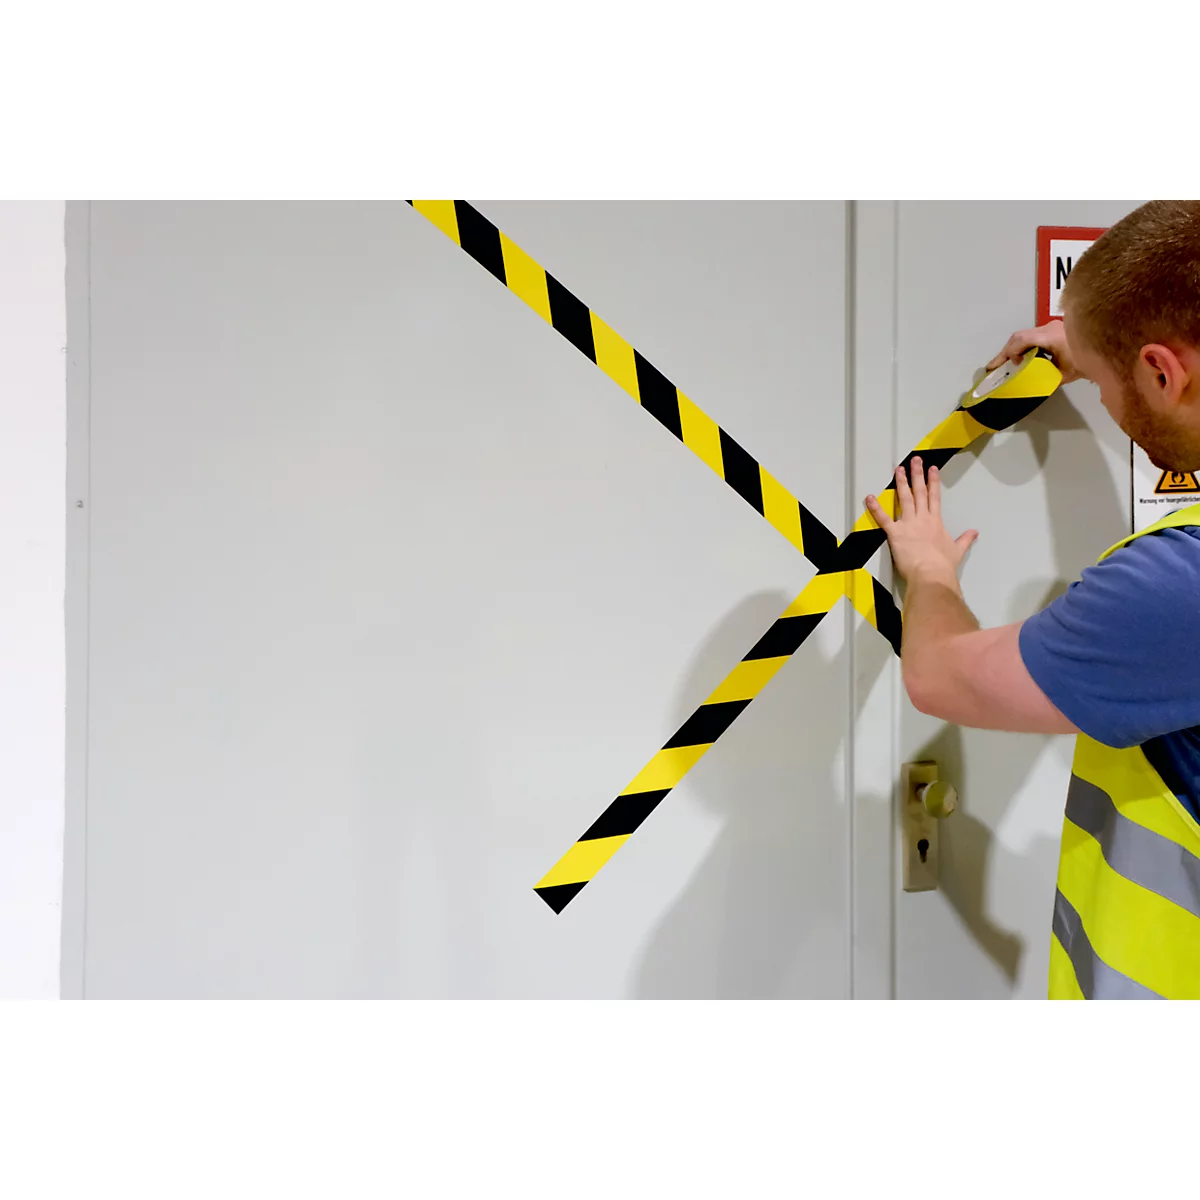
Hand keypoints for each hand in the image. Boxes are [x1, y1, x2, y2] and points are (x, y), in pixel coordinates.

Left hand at [865, 457, 977, 584]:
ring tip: (898, 470)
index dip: (933, 481)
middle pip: (919, 492)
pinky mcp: (895, 533)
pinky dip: (875, 508)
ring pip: (904, 499)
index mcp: (935, 521)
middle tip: (915, 460)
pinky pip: (883, 518)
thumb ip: (965, 539)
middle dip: (917, 474)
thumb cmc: (943, 565)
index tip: (932, 469)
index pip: (934, 496)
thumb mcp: (957, 550)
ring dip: (901, 483)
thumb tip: (974, 533)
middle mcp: (922, 519)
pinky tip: (870, 498)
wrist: (932, 574)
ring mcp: (908, 524)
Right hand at [986, 320, 1081, 383]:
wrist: (1109, 350)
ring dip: (1015, 349)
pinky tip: (1023, 358)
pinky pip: (1034, 335)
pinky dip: (1024, 346)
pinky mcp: (1055, 329)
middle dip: (1006, 351)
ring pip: (1025, 335)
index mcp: (1050, 337)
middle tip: (995, 366)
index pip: (1021, 340)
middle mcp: (1049, 328)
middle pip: (1019, 336)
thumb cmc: (1085, 363)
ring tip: (1008, 363)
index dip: (1010, 353)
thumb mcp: (1061, 374)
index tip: (1009, 366)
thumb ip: (1042, 375)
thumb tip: (1027, 380)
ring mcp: (1052, 326)